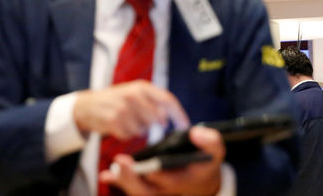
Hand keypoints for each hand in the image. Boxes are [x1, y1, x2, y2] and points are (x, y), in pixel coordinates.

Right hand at [72, 81, 189, 139]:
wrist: (87, 105)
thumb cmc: (117, 100)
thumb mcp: (135, 93)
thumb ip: (153, 102)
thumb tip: (171, 118)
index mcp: (143, 87)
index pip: (168, 100)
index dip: (178, 114)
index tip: (185, 126)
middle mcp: (134, 94)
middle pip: (157, 118)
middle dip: (154, 124)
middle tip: (144, 122)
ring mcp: (123, 107)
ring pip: (143, 129)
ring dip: (137, 129)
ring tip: (126, 121)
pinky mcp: (113, 120)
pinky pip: (129, 135)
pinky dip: (126, 134)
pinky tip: (118, 126)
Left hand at [100, 125, 226, 195]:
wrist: (201, 179)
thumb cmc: (206, 162)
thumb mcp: (215, 151)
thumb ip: (210, 141)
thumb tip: (195, 132)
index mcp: (185, 181)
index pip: (170, 181)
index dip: (160, 176)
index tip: (151, 169)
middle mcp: (168, 190)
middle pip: (147, 191)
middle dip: (133, 179)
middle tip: (120, 164)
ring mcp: (156, 191)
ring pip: (138, 192)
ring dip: (123, 181)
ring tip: (112, 169)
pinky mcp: (148, 188)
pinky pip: (132, 188)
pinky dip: (119, 182)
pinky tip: (106, 175)